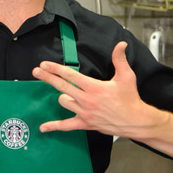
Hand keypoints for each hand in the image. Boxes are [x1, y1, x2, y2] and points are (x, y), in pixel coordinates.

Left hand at [32, 42, 158, 138]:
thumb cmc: (131, 99)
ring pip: (64, 102)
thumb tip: (120, 44)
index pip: (70, 75)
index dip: (56, 68)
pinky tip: (43, 128)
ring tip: (67, 93)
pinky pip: (66, 126)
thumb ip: (120, 59)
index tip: (44, 64)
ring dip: (63, 96)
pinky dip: (54, 126)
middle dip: (47, 78)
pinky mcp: (85, 124)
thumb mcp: (127, 76)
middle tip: (36, 71)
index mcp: (94, 87)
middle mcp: (87, 100)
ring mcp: (85, 113)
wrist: (136, 121)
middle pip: (62, 86)